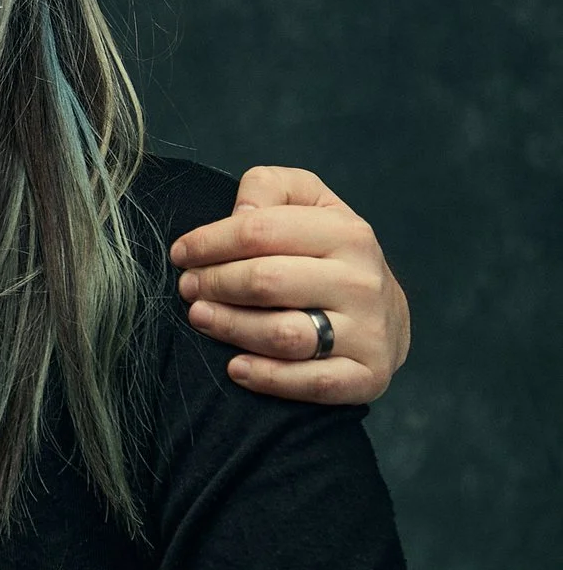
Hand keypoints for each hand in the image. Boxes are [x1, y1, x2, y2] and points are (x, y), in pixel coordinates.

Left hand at [169, 166, 409, 404]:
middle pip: (266, 281)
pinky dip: (267, 377)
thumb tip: (243, 210)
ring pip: (283, 333)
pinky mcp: (366, 376)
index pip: (260, 231)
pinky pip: (311, 382)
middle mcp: (361, 282)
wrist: (387, 315)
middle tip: (188, 288)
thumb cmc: (326, 255)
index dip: (209, 242)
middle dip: (214, 284)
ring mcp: (368, 332)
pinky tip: (236, 367)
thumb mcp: (308, 205)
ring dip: (230, 327)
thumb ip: (272, 188)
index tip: (180, 254)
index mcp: (347, 233)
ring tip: (200, 317)